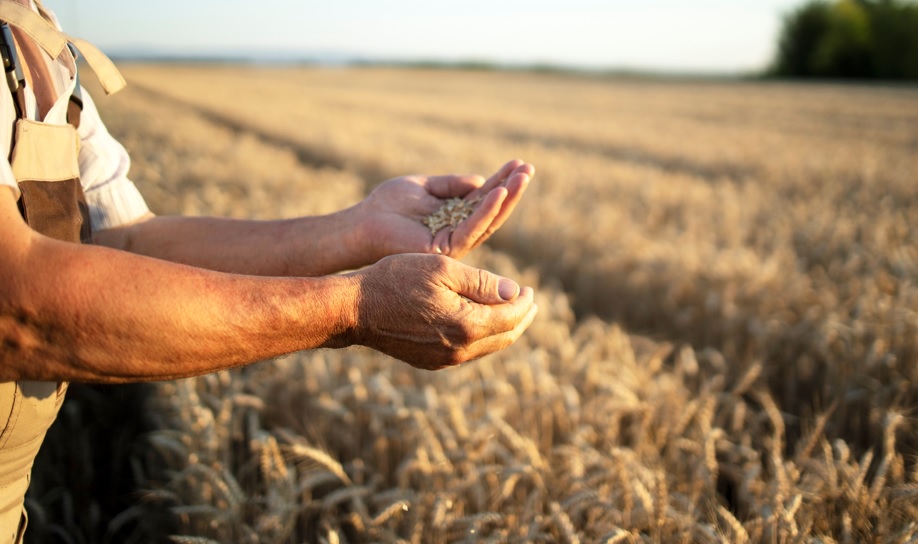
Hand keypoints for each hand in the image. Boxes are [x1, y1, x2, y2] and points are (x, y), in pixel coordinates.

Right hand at [348, 253, 537, 369]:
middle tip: (530, 302)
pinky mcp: (431, 362)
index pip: (511, 316)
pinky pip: (468, 352)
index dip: (525, 302)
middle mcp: (459, 350)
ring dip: (503, 329)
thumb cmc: (396, 280)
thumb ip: (482, 282)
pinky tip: (481, 323)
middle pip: (505, 337)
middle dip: (521, 318)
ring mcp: (444, 360)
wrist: (355, 309)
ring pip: (488, 347)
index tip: (530, 289)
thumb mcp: (443, 269)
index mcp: (467, 325)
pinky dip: (482, 337)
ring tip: (511, 312)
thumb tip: (515, 293)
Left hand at [357, 160, 533, 261]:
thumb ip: (451, 184)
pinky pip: (471, 228)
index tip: (519, 163)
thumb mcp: (424, 186)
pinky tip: (498, 193)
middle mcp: (458, 230)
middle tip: (529, 169)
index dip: (502, 181)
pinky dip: (486, 211)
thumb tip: (481, 180)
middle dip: (512, 190)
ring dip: (506, 198)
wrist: (363, 223)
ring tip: (521, 178)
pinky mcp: (445, 248)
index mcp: (455, 215)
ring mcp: (454, 242)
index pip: (484, 198)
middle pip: (493, 211)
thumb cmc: (388, 205)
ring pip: (488, 221)